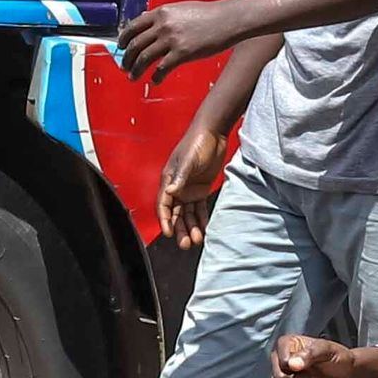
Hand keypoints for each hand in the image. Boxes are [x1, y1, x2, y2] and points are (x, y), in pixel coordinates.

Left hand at [118, 0, 249, 81]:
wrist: (228, 19)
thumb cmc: (209, 15)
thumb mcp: (181, 8)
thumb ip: (163, 15)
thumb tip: (146, 20)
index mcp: (161, 12)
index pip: (133, 26)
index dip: (123, 39)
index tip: (121, 46)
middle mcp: (163, 25)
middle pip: (135, 44)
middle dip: (127, 58)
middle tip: (125, 66)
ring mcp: (171, 39)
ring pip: (144, 58)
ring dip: (136, 70)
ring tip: (133, 77)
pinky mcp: (182, 53)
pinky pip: (161, 68)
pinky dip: (155, 76)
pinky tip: (155, 80)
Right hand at [159, 119, 232, 248]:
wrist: (213, 133)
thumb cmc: (197, 143)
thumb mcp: (189, 160)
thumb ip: (180, 177)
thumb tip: (170, 192)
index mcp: (169, 181)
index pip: (164, 205)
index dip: (165, 220)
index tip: (168, 233)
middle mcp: (177, 188)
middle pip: (176, 214)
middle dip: (179, 229)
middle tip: (185, 244)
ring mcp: (189, 189)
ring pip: (187, 214)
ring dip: (191, 227)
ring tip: (197, 240)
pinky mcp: (201, 189)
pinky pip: (199, 208)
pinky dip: (201, 219)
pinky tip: (204, 230)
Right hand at [270, 334, 375, 377]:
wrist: (346, 376)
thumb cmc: (338, 358)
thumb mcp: (328, 350)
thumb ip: (310, 354)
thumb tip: (292, 364)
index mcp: (287, 344)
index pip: (281, 361)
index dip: (296, 369)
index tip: (310, 368)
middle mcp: (281, 359)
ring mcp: (283, 376)